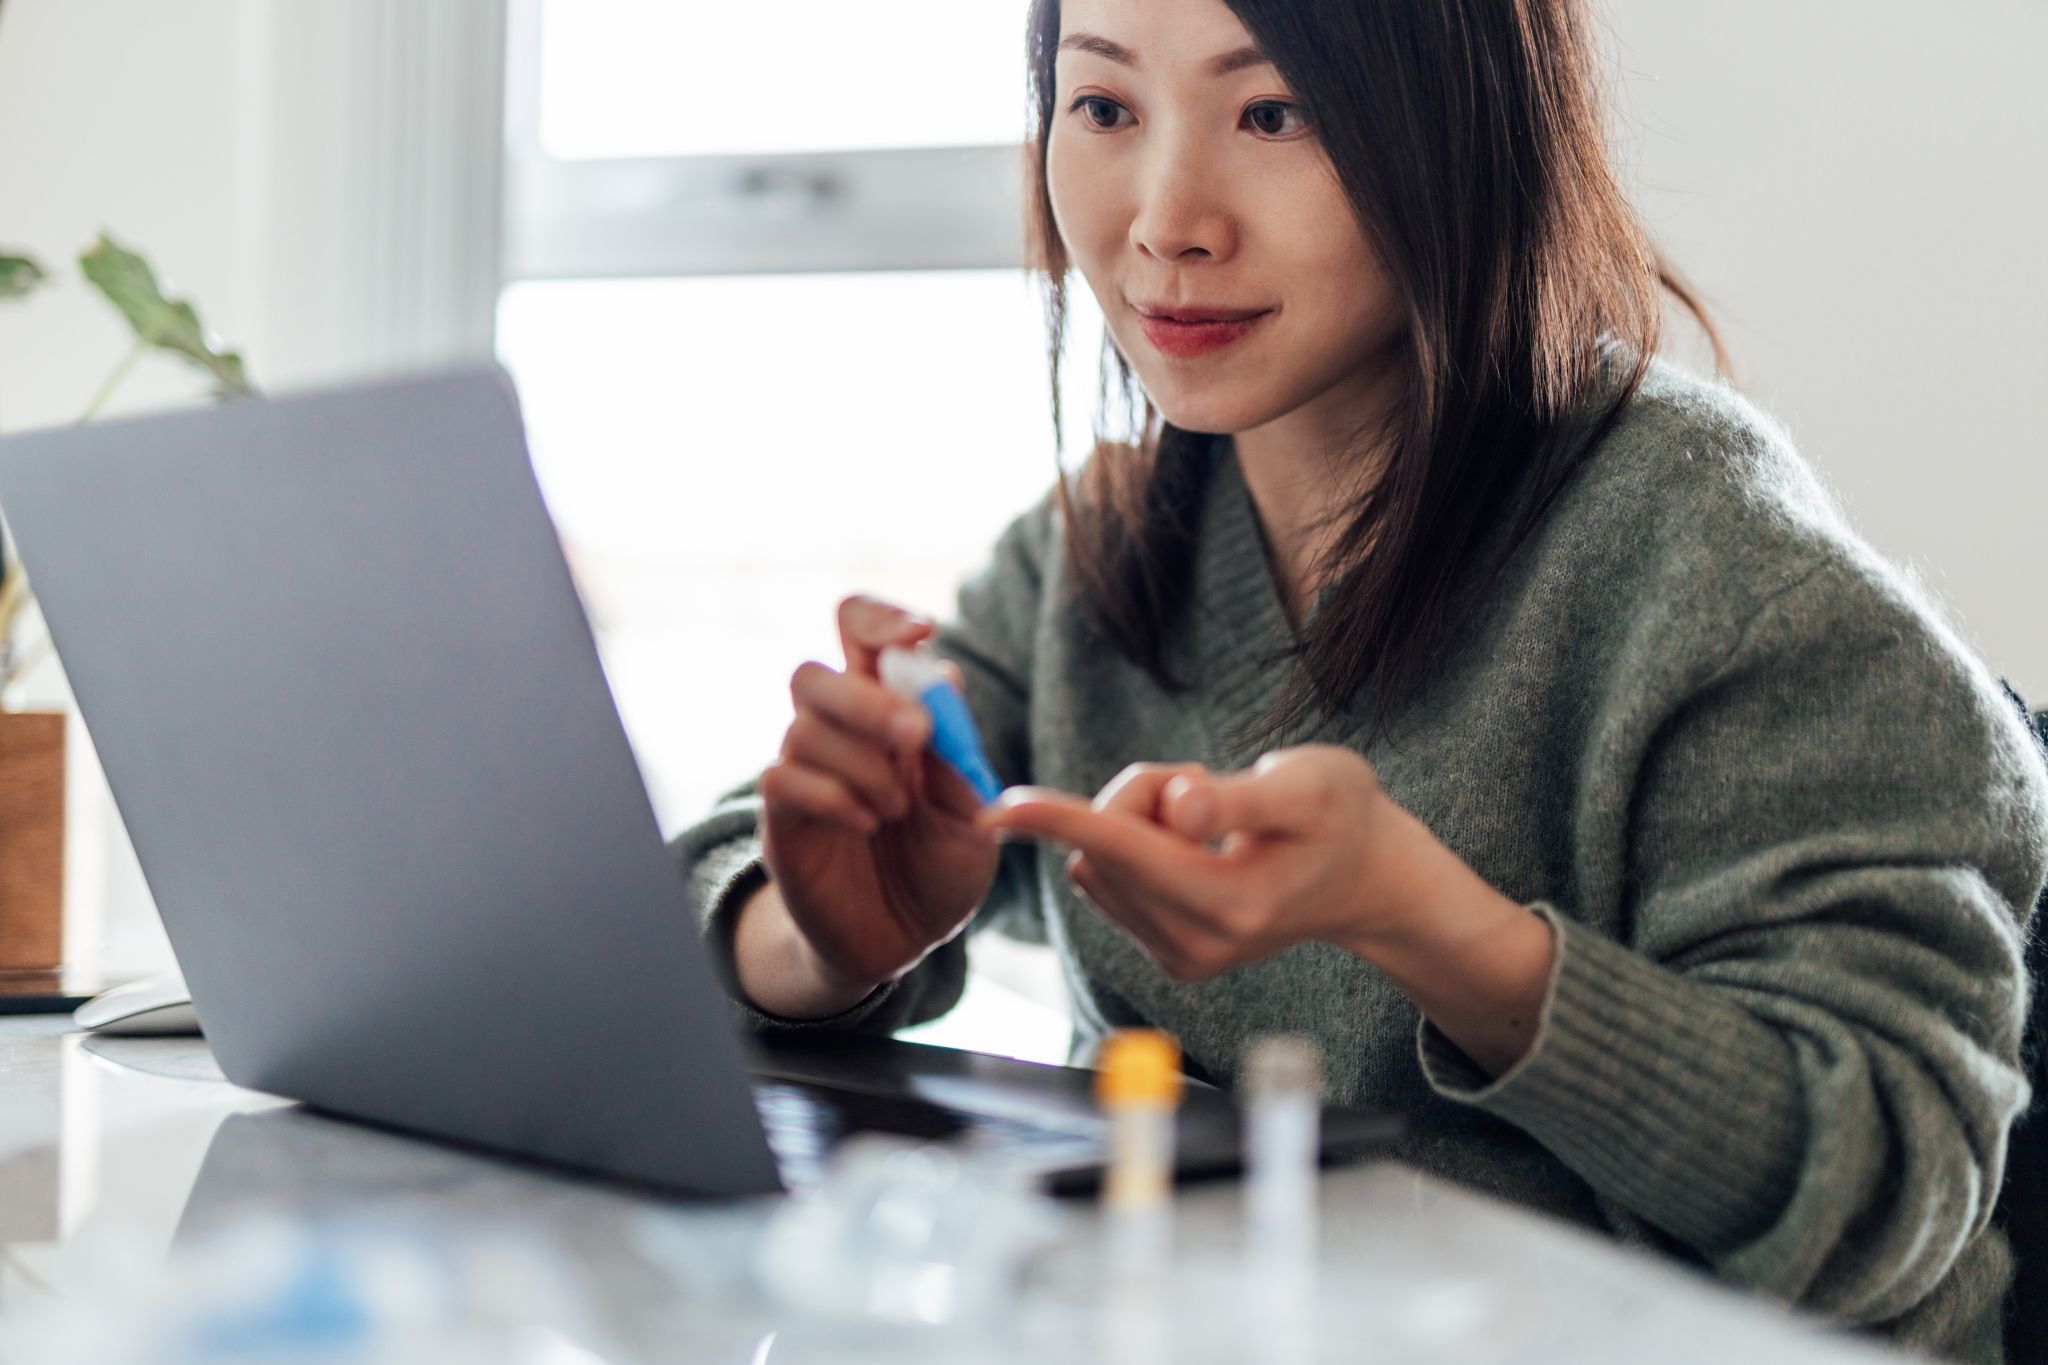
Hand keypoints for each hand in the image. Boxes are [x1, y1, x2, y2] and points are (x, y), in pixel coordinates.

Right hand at [754, 595, 1000, 997]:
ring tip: (897, 809)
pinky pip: (782, 779)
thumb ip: (958, 754)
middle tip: (914, 736)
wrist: (903, 940)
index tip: (921, 632)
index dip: (881, 618)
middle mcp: (837, 733)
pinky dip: (832, 796)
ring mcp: (804, 773)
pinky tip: (866, 823)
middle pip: (811, 675)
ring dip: (863, 765)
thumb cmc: (939, 865)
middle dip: (865, 698)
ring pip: (803, 728)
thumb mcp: (971, 814)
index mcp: (886, 709)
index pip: (860, 632)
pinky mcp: (782, 819)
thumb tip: (946, 678)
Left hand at [975, 745, 1421, 979]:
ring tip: (1209, 817)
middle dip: (1138, 798)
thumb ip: (1239, 798)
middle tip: (1205, 784)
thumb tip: (1180, 807)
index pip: (1123, 850)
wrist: (1366, 878)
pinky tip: (1197, 847)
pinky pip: (1108, 884)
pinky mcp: (1168, 955)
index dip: (1061, 818)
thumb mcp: (1309, 786)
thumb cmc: (1342, 815)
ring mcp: (1180, 957)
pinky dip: (1136, 850)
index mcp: (1232, 903)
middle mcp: (1197, 944)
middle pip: (1104, 846)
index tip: (999, 807)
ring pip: (1097, 863)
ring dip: (1135, 823)